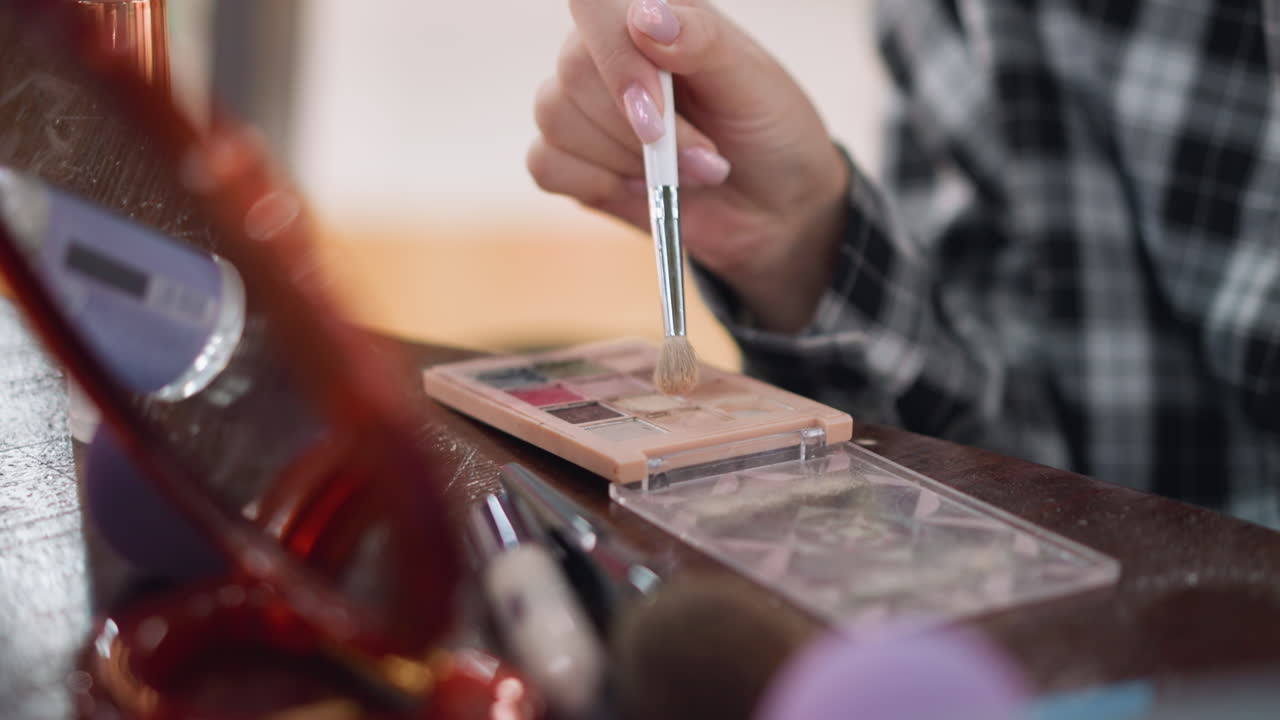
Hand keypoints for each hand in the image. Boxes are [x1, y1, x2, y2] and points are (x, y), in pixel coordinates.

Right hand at [528, 0, 848, 331]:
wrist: (775, 209)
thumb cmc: (769, 133)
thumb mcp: (753, 83)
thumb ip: (701, 42)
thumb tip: (645, 18)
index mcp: (653, 18)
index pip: (594, 4)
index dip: (616, 60)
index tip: (656, 115)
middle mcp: (610, 54)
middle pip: (573, 73)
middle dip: (639, 133)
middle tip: (703, 160)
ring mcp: (587, 107)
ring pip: (555, 119)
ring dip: (625, 161)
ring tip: (683, 176)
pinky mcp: (575, 161)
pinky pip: (545, 164)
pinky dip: (594, 183)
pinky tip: (638, 187)